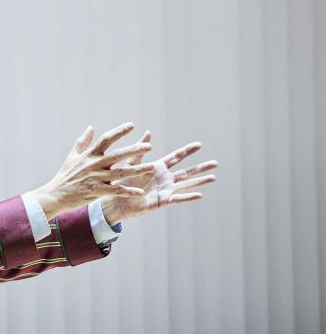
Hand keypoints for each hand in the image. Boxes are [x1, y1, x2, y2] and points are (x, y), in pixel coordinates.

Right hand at [31, 123, 154, 219]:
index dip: (119, 131)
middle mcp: (94, 165)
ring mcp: (96, 178)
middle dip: (134, 150)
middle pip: (117, 155)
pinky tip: (140, 192)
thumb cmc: (65, 175)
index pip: (106, 139)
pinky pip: (116, 191)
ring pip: (120, 173)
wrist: (55, 194)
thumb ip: (82, 142)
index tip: (132, 125)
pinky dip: (128, 192)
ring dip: (137, 170)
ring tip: (152, 167)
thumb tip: (90, 127)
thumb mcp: (72, 156)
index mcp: (89, 155)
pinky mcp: (96, 191)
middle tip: (148, 146)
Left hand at [101, 134, 217, 223]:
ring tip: (214, 177)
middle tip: (216, 163)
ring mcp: (166, 190)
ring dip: (200, 181)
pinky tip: (200, 194)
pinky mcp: (163, 201)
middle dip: (200, 167)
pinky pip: (177, 199)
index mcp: (158, 168)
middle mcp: (165, 179)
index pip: (176, 157)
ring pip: (186, 185)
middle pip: (186, 171)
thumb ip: (140, 149)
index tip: (199, 144)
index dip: (187, 151)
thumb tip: (148, 132)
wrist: (118, 200)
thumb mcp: (132, 163)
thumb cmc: (123, 182)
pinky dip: (188, 197)